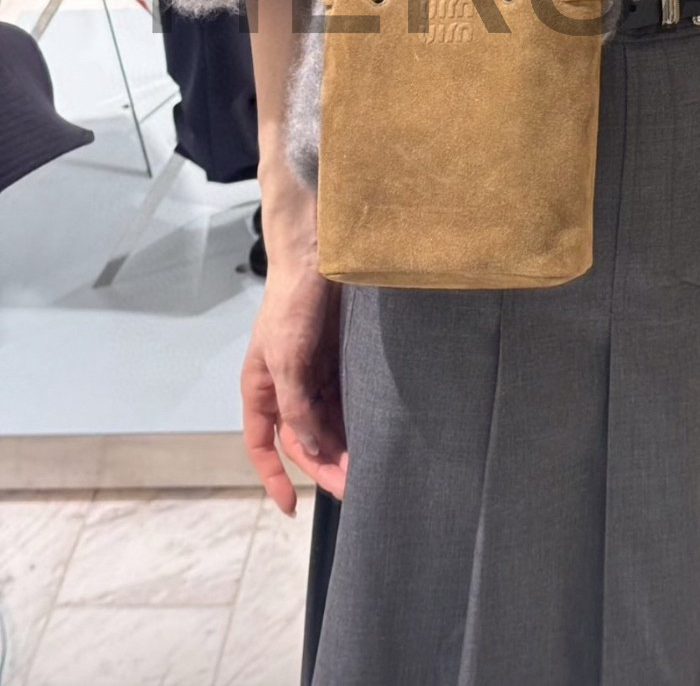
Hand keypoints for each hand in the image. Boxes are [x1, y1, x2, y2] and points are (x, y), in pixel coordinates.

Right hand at [241, 253, 348, 516]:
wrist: (318, 255)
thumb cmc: (291, 304)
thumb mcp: (288, 357)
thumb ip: (295, 405)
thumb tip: (306, 449)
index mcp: (261, 389)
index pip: (263, 445)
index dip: (273, 478)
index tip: (290, 508)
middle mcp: (286, 387)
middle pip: (302, 440)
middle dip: (324, 466)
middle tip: (355, 487)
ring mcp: (313, 375)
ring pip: (327, 423)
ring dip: (345, 446)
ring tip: (371, 467)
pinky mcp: (338, 361)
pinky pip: (346, 400)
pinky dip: (357, 420)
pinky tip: (375, 434)